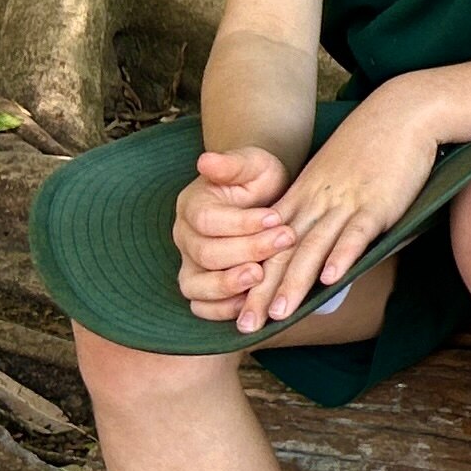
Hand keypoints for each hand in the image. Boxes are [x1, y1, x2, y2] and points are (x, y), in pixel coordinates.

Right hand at [172, 145, 297, 326]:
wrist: (263, 197)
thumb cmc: (258, 180)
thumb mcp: (253, 164)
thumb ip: (233, 164)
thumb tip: (206, 160)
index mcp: (192, 205)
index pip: (206, 220)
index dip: (241, 223)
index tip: (276, 219)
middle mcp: (185, 237)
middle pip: (205, 253)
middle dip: (247, 250)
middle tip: (285, 241)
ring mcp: (190, 264)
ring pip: (194, 285)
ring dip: (228, 286)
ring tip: (260, 277)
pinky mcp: (203, 286)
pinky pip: (201, 307)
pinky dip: (222, 310)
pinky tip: (252, 301)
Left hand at [249, 84, 443, 328]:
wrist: (401, 112)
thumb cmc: (371, 146)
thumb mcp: (335, 175)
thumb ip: (324, 207)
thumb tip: (322, 243)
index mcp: (304, 196)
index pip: (269, 245)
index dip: (253, 278)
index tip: (238, 308)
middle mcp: (317, 202)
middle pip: (283, 253)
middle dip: (263, 292)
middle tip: (247, 326)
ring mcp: (346, 203)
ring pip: (313, 247)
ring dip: (295, 283)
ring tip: (280, 315)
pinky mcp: (376, 203)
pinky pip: (355, 233)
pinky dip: (343, 256)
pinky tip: (332, 280)